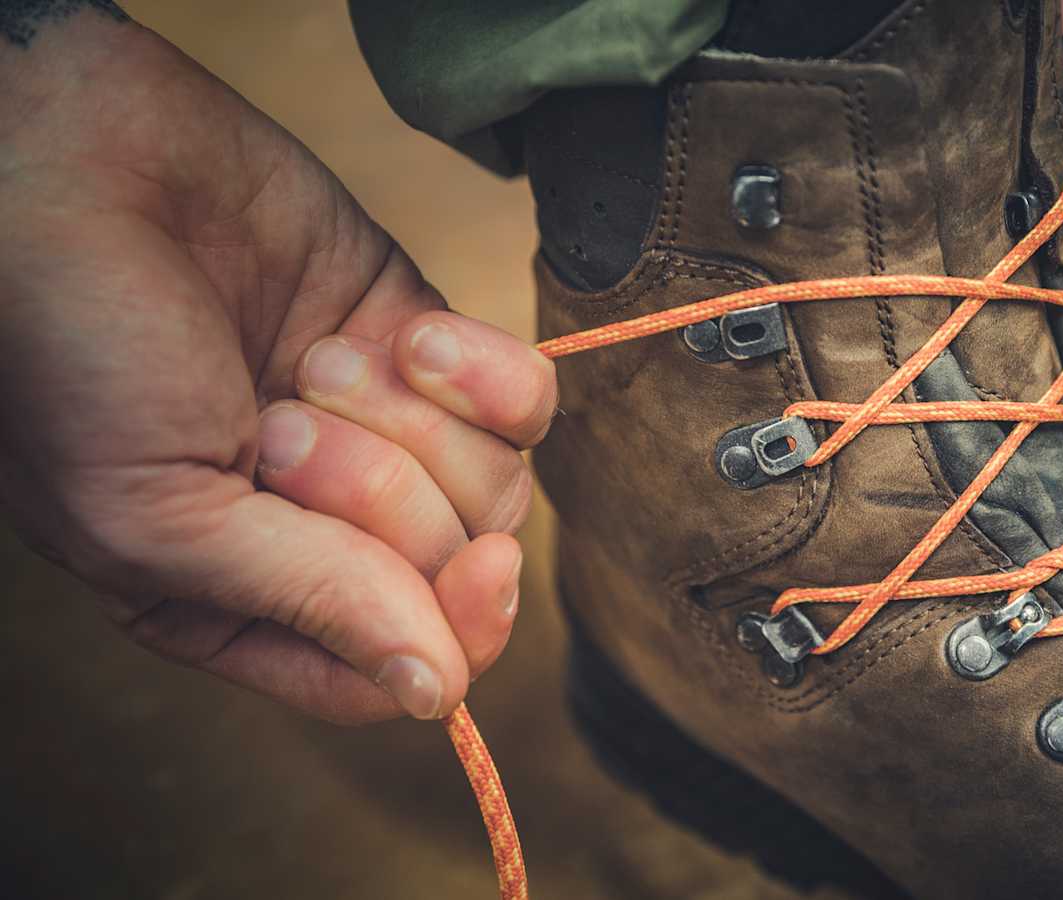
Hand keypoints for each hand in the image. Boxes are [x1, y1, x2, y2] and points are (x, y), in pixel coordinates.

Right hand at [0, 12, 554, 722]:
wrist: (75, 163)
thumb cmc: (73, 349)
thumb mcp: (162, 514)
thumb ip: (311, 600)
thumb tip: (434, 693)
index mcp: (237, 598)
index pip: (394, 669)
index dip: (448, 630)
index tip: (472, 569)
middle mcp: (321, 526)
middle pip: (451, 569)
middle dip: (380, 492)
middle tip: (278, 424)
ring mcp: (384, 434)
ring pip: (497, 485)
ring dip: (411, 421)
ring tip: (310, 363)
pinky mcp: (425, 350)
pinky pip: (526, 401)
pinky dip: (482, 371)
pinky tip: (408, 337)